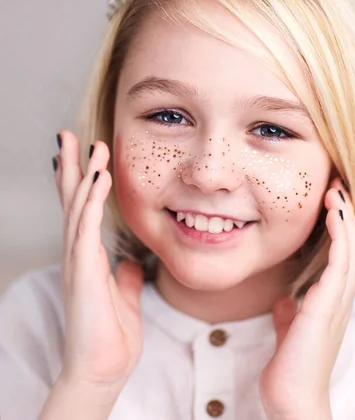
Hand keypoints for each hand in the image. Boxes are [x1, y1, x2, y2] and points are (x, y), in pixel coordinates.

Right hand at [53, 130, 143, 387]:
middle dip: (71, 166)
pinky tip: (98, 178)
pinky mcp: (84, 271)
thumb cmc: (110, 336)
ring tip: (91, 146)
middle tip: (70, 136)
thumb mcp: (123, 296)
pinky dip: (92, 199)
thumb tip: (132, 262)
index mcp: (87, 256)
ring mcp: (78, 261)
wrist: (102, 371)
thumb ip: (125, 276)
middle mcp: (78, 253)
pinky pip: (87, 226)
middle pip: (71, 200)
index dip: (80, 181)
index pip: (80, 209)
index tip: (83, 153)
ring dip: (84, 174)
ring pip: (77, 207)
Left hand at [259, 177, 354, 417]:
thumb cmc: (292, 369)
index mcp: (333, 303)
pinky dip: (340, 237)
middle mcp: (340, 300)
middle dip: (352, 217)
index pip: (352, 262)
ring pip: (350, 251)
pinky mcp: (325, 307)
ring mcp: (336, 303)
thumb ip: (289, 314)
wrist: (292, 402)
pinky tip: (335, 216)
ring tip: (337, 191)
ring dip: (345, 219)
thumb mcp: (290, 331)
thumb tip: (283, 300)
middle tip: (345, 188)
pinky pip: (338, 264)